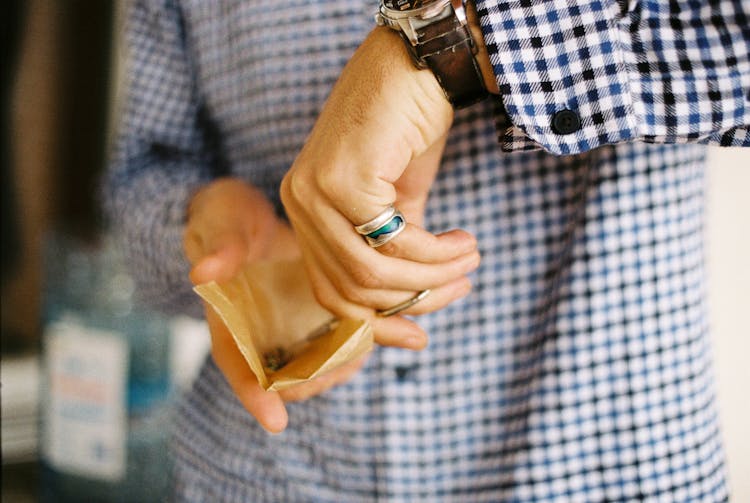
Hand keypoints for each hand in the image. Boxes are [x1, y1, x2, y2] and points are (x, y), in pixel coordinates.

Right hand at [184, 178, 365, 432]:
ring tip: (366, 349)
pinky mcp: (312, 315)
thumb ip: (219, 248)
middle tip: (346, 368)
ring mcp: (287, 327)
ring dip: (341, 364)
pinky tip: (380, 327)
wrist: (251, 212)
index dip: (254, 395)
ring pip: (315, 363)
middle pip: (285, 377)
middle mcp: (259, 333)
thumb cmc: (227, 218)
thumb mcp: (221, 224)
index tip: (276, 422)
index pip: (237, 365)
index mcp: (229, 320)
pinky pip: (336, 339)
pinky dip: (356, 340)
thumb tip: (202, 272)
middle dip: (315, 381)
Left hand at [281, 28, 480, 347]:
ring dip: (432, 277)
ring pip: (373, 274)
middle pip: (354, 291)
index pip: (331, 292)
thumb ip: (394, 251)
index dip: (377, 324)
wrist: (419, 64)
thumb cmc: (407, 128)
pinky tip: (463, 242)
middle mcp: (300, 204)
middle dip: (417, 300)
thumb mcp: (399, 200)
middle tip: (463, 284)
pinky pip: (395, 244)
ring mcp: (315, 192)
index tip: (421, 337)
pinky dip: (436, 253)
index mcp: (307, 211)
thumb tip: (413, 302)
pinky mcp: (343, 179)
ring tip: (469, 259)